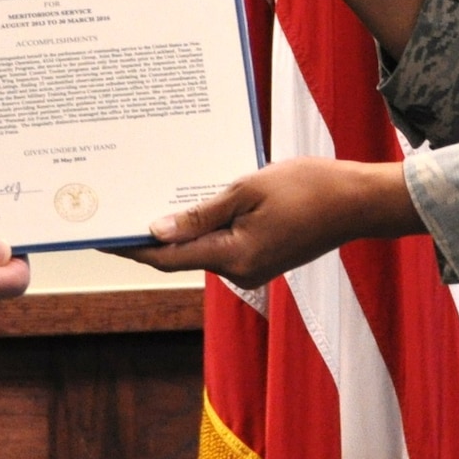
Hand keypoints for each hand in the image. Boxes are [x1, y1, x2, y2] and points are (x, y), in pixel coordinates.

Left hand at [120, 158, 420, 289]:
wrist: (357, 201)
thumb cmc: (308, 188)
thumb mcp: (247, 190)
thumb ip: (201, 213)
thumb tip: (157, 230)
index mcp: (234, 256)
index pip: (168, 258)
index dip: (131, 248)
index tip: (101, 237)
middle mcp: (240, 270)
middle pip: (181, 254)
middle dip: (150, 233)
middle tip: (118, 205)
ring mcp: (253, 266)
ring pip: (202, 246)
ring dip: (178, 225)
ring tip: (148, 195)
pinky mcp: (263, 256)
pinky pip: (222, 242)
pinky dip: (203, 224)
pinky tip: (191, 200)